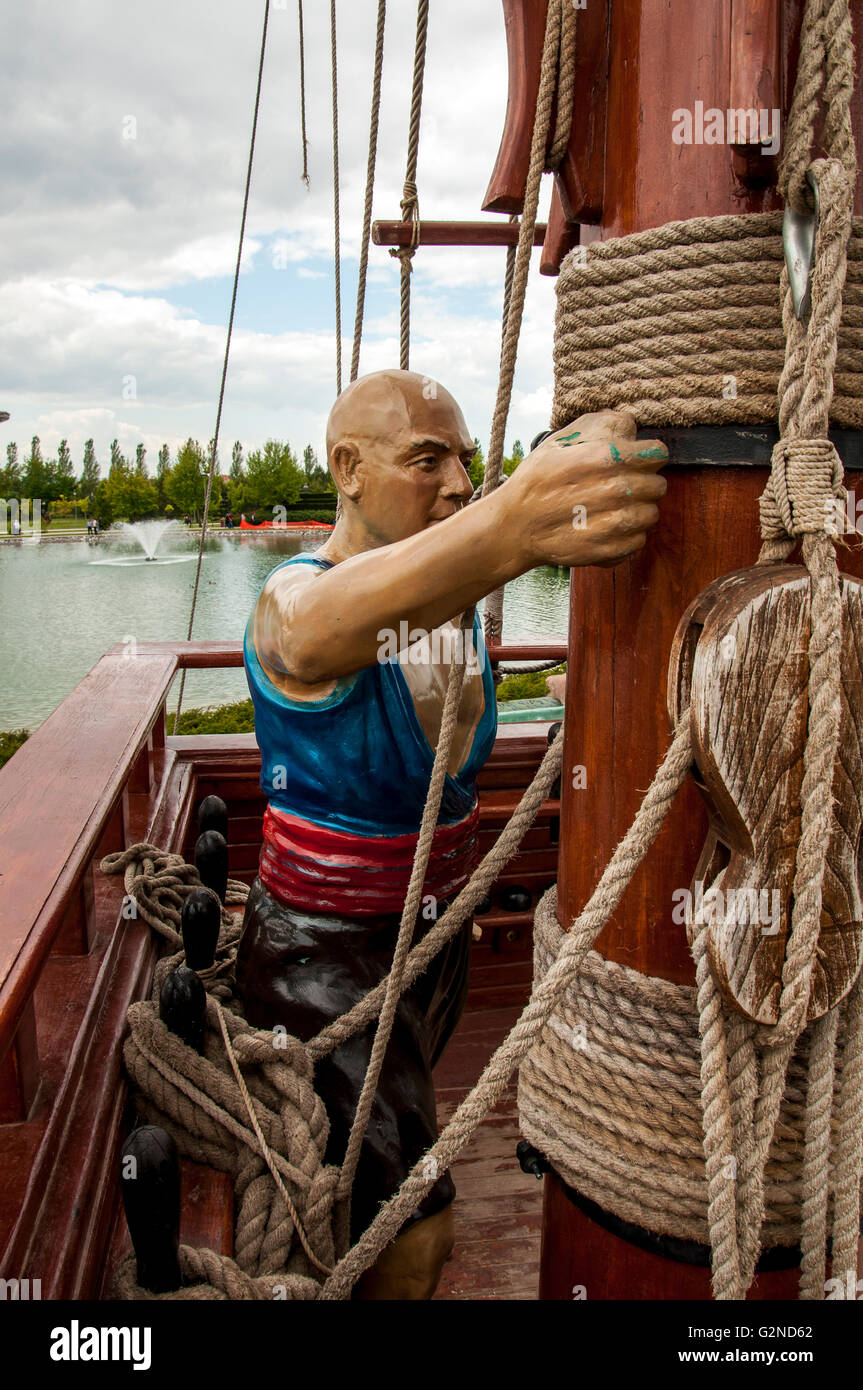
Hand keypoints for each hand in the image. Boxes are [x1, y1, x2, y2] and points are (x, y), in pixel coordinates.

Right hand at [502, 410, 666, 568]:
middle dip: (642, 483)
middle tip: (618, 487)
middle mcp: (616, 489)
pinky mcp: (612, 549)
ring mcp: (616, 523)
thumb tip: (631, 428)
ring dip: (636, 511)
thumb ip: (603, 425)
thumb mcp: (561, 440)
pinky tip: (604, 528)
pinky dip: (626, 536)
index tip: (634, 461)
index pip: (658, 453)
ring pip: (651, 514)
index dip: (646, 456)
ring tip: (611, 509)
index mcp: (608, 456)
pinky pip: (639, 540)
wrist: (515, 526)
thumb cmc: (537, 480)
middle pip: (658, 485)